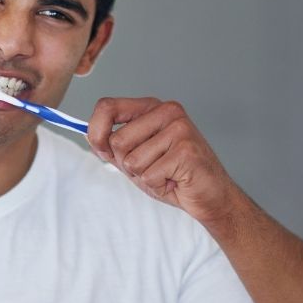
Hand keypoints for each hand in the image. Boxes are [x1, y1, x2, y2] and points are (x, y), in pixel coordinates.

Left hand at [87, 97, 239, 224]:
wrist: (211, 196)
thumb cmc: (174, 176)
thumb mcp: (137, 157)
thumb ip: (114, 145)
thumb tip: (91, 137)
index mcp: (152, 107)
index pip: (107, 106)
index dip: (96, 131)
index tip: (102, 149)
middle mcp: (167, 111)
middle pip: (117, 140)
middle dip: (127, 164)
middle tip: (153, 168)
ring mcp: (179, 129)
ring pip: (132, 160)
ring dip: (145, 177)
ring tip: (166, 174)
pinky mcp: (186, 150)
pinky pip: (149, 175)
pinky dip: (158, 185)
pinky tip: (175, 181)